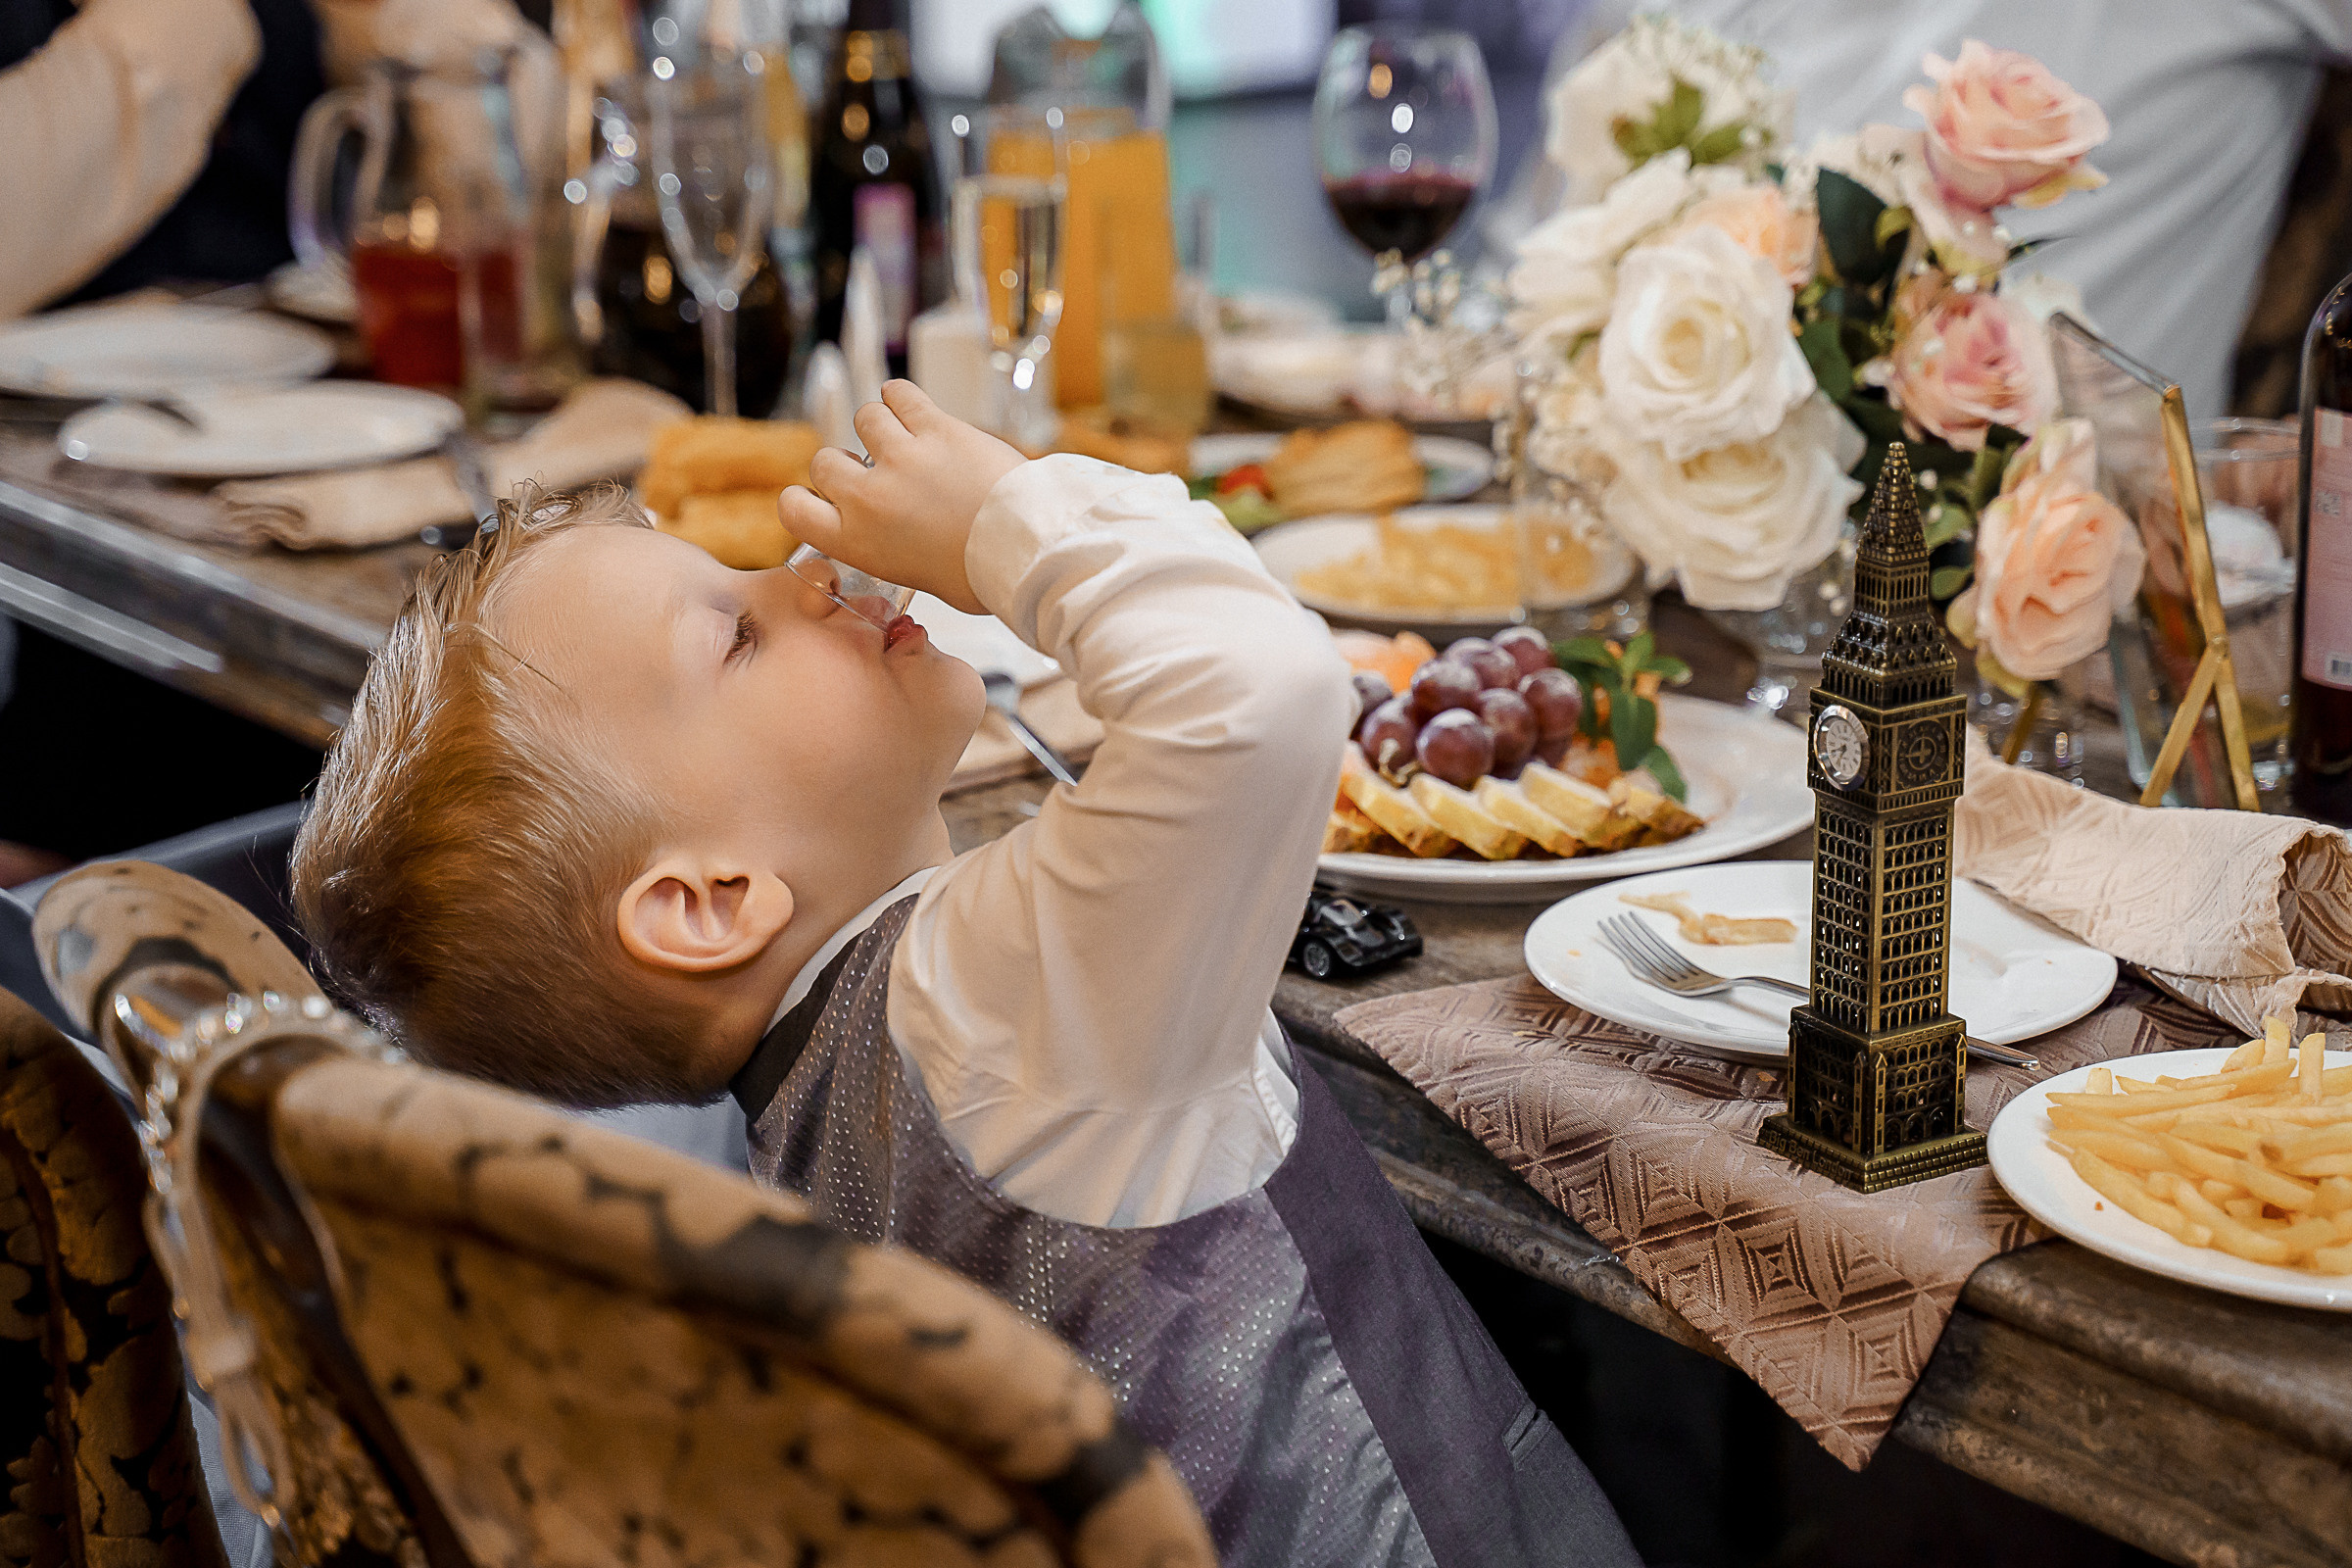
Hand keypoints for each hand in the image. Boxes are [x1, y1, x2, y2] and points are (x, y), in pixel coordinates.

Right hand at [779, 381, 1023, 614]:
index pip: (794, 510)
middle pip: (825, 461)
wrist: (1025, 548)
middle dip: (845, 463)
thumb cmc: (983, 575)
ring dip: (879, 425)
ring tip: (901, 436)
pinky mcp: (935, 428)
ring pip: (864, 419)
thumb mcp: (922, 581)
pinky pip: (900, 395)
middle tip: (873, 471)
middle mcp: (868, 498)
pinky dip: (900, 396)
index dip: (802, 500)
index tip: (819, 498)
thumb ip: (895, 554)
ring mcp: (901, 458)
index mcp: (857, 543)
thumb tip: (904, 546)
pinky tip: (908, 405)